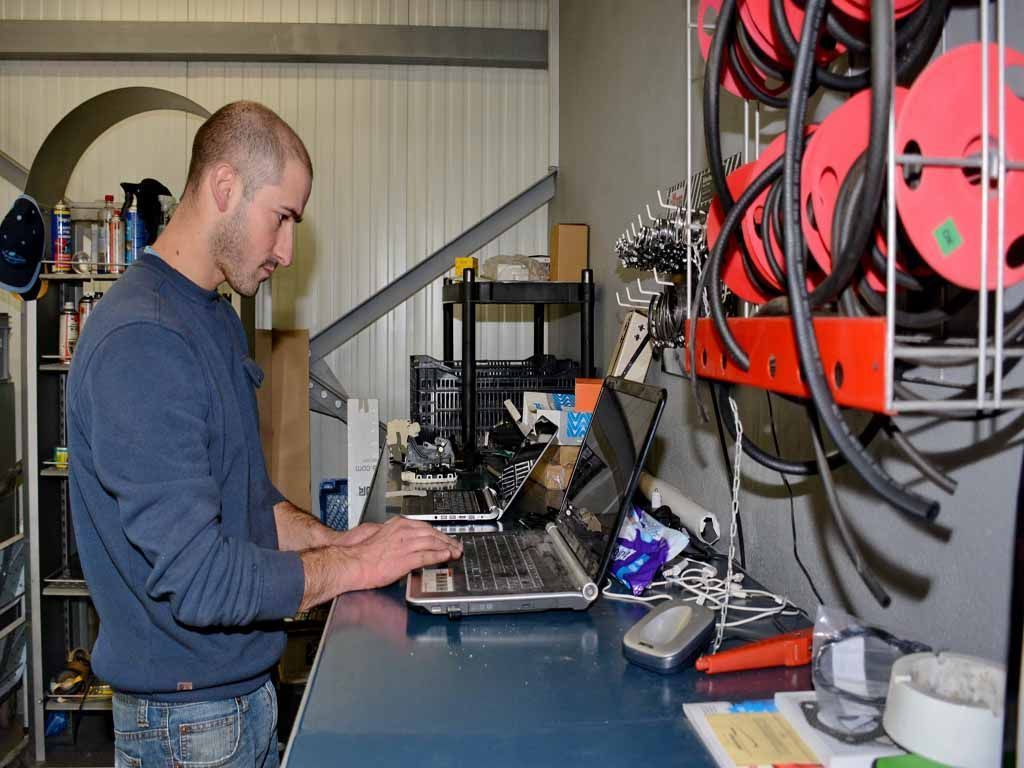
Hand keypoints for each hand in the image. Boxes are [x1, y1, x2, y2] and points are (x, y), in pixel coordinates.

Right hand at [340, 517, 461, 590]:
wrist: (353, 563)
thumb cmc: (363, 552)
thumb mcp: (381, 535)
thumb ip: (395, 535)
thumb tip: (404, 539)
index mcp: (398, 525)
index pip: (425, 526)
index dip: (438, 533)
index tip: (445, 537)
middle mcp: (404, 532)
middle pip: (432, 533)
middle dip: (446, 540)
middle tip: (456, 545)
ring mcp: (405, 545)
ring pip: (432, 543)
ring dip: (446, 548)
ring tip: (455, 552)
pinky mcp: (405, 559)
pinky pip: (427, 556)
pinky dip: (439, 556)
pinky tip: (446, 557)